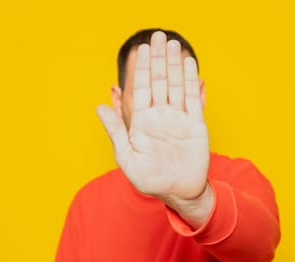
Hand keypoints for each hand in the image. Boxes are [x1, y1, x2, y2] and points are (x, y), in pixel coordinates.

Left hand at [97, 32, 209, 206]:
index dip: (142, 68)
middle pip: (159, 81)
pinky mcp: (195, 124)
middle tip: (159, 37)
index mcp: (142, 121)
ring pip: (176, 85)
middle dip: (158, 59)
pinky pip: (193, 99)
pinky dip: (191, 81)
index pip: (141, 88)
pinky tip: (190, 64)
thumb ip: (115, 131)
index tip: (143, 49)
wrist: (178, 192)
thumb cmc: (149, 180)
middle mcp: (161, 115)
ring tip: (173, 44)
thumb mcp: (127, 157)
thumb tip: (99, 106)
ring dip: (174, 65)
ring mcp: (179, 118)